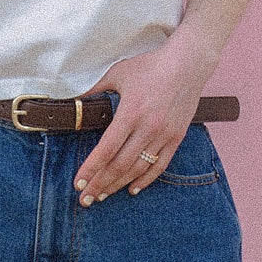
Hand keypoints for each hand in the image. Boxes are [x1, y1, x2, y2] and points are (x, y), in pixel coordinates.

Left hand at [72, 32, 218, 203]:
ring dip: (118, 185)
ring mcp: (164, 134)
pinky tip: (132, 189)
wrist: (188, 63)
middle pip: (120, 165)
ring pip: (138, 168)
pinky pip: (160, 165)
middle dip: (100, 184)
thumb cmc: (151, 65)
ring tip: (102, 196)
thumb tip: (74, 99)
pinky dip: (145, 179)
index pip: (107, 149)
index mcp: (131, 112)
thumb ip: (95, 88)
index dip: (91, 168)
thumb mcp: (118, 73)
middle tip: (85, 198)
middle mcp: (148, 127)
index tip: (79, 182)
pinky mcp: (176, 137)